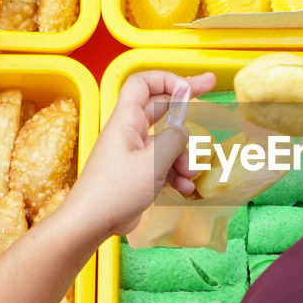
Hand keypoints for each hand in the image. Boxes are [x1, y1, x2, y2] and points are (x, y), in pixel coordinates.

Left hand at [64, 70, 216, 239]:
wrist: (92, 223)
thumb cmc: (116, 189)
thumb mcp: (153, 162)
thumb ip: (174, 140)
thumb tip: (184, 131)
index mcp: (127, 120)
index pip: (143, 83)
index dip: (167, 79)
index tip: (191, 86)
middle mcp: (130, 132)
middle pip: (161, 108)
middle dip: (186, 104)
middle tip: (211, 88)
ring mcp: (135, 153)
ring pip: (168, 142)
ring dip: (185, 155)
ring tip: (191, 173)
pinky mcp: (138, 174)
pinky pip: (164, 165)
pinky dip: (177, 174)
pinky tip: (185, 189)